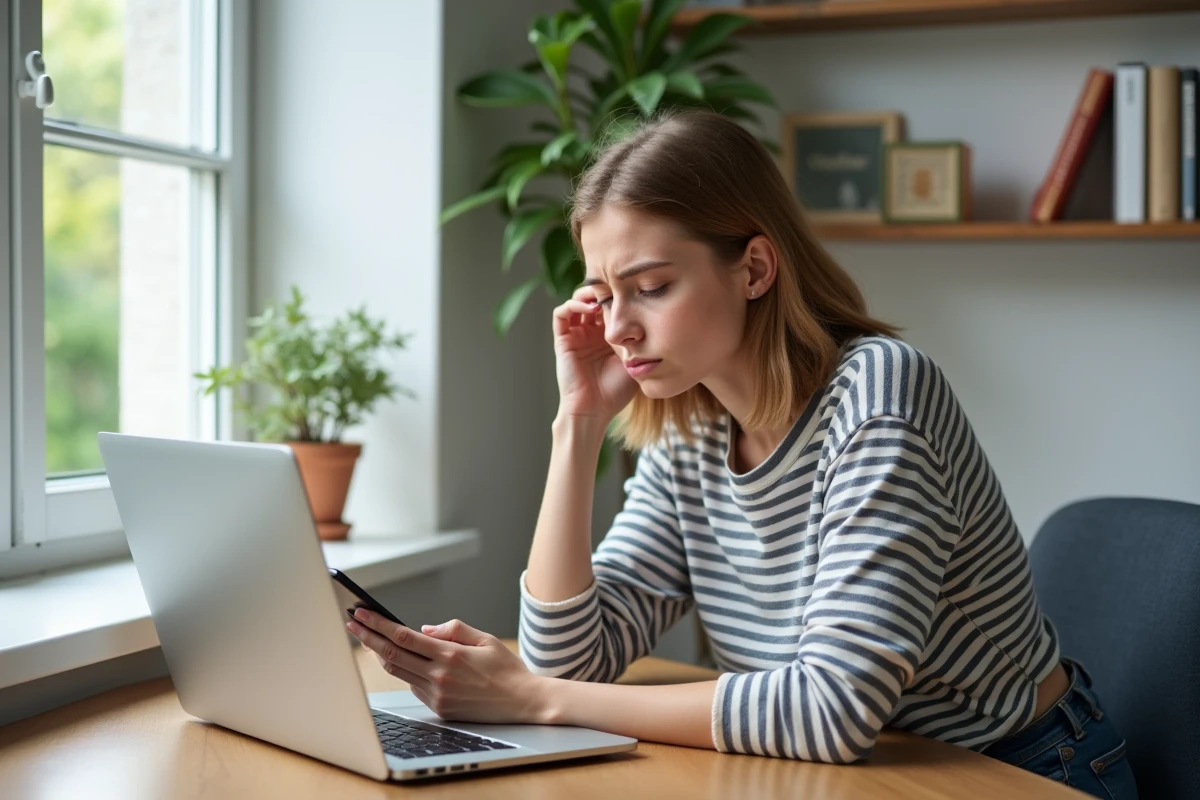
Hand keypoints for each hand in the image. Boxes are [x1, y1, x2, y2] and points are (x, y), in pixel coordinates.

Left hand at [346, 610, 548, 724]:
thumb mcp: (485, 639)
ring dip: (380, 655)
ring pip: (398, 672)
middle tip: (352, 623)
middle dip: (368, 637)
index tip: (362, 613)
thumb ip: (454, 629)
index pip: (404, 636)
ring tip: (368, 639)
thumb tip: (424, 629)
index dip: (379, 624)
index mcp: (450, 655)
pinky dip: (406, 671)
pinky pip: (414, 686)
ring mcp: (437, 695)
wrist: (523, 702)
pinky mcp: (439, 709)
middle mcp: (440, 676)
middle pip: (392, 655)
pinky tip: (404, 661)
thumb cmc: (507, 669)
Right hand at [552, 286, 637, 422]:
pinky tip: (590, 306)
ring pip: (577, 300)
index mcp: (608, 335)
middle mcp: (591, 331)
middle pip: (594, 298)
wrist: (595, 410)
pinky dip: (573, 304)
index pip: (612, 304)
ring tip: (603, 293)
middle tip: (618, 285)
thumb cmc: (616, 391)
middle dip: (605, 289)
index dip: (620, 294)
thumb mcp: (635, 359)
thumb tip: (659, 318)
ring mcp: (575, 334)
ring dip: (588, 293)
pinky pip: (561, 313)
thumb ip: (641, 339)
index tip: (634, 289)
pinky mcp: (562, 339)